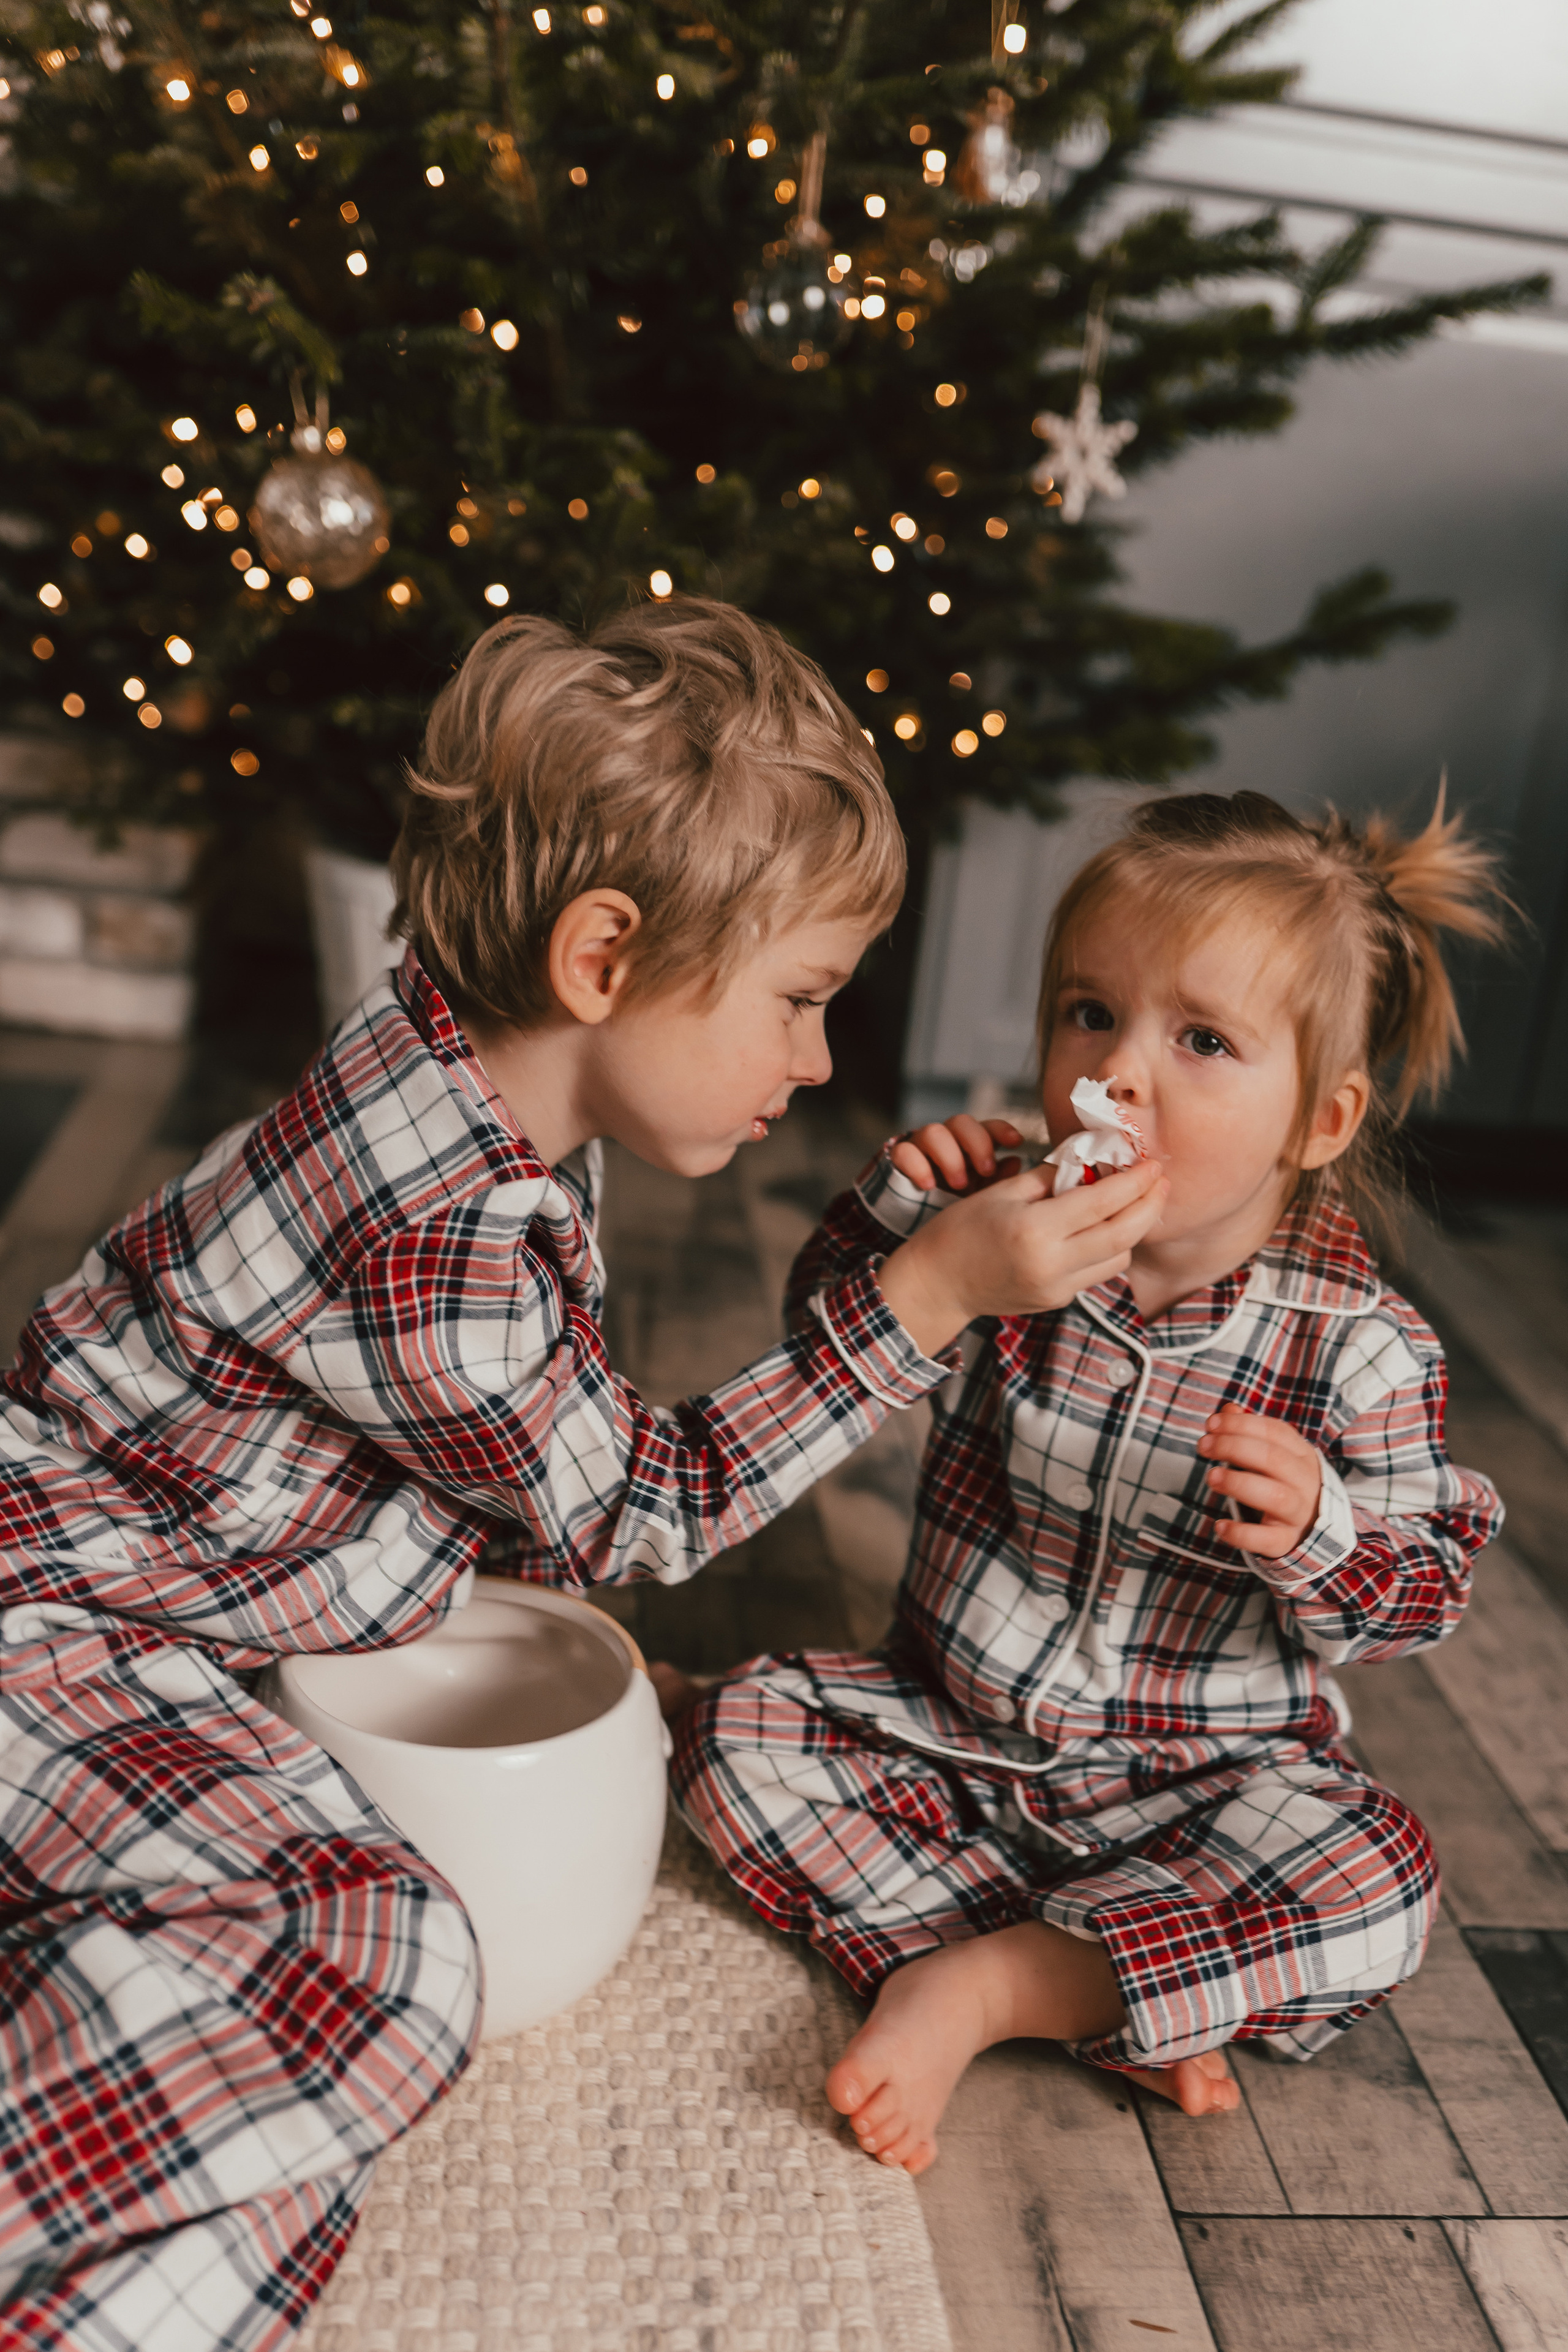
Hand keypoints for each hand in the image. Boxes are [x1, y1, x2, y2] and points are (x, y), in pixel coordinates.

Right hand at [878, 1157, 1165, 1357]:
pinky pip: (1097, 1272)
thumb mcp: (1001, 1192)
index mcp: (1035, 1230)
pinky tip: (1105, 1227)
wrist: (936, 1285)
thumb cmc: (960, 1230)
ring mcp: (1056, 1287)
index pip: (1102, 1201)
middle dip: (1150, 1205)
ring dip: (1133, 1228)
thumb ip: (1049, 1177)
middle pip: (1123, 1234)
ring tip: (1135, 1202)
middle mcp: (1052, 1263)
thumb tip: (1088, 1159)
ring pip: (1117, 1257)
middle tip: (1162, 1181)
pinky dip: (1110, 1247)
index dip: (1134, 1181)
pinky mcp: (1056, 1300)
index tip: (1151, 1163)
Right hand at [889, 1115, 1022, 1193]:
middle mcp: (947, 1138)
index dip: (1002, 1129)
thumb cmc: (955, 1203)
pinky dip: (918, 1166)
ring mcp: (921, 1145)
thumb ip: (999, 1181)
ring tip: (959, 1185)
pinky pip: (904, 1151)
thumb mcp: (981, 1196)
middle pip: (961, 1122)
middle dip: (977, 1143)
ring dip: (949, 1157)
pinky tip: (928, 1185)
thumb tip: (1016, 1162)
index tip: (1017, 1142)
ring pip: (933, 1132)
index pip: (988, 1126)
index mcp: (971, 1145)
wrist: (915, 1220)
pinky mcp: (899, 1157)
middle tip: (986, 1170)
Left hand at [1199, 1406, 1323, 1558]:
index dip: (1241, 1425)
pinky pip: (1267, 1539)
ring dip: (1238, 1483)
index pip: (1275, 1432)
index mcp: (1302, 1455)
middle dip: (1233, 1447)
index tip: (1210, 1424)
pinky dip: (1242, 1533)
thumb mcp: (1273, 1455)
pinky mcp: (1286, 1541)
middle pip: (1273, 1459)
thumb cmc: (1282, 1482)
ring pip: (1275, 1496)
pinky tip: (1219, 1525)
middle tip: (1203, 1446)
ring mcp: (1298, 1513)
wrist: (1311, 1527)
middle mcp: (1304, 1482)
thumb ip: (1249, 1432)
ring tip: (1211, 1477)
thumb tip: (1227, 1410)